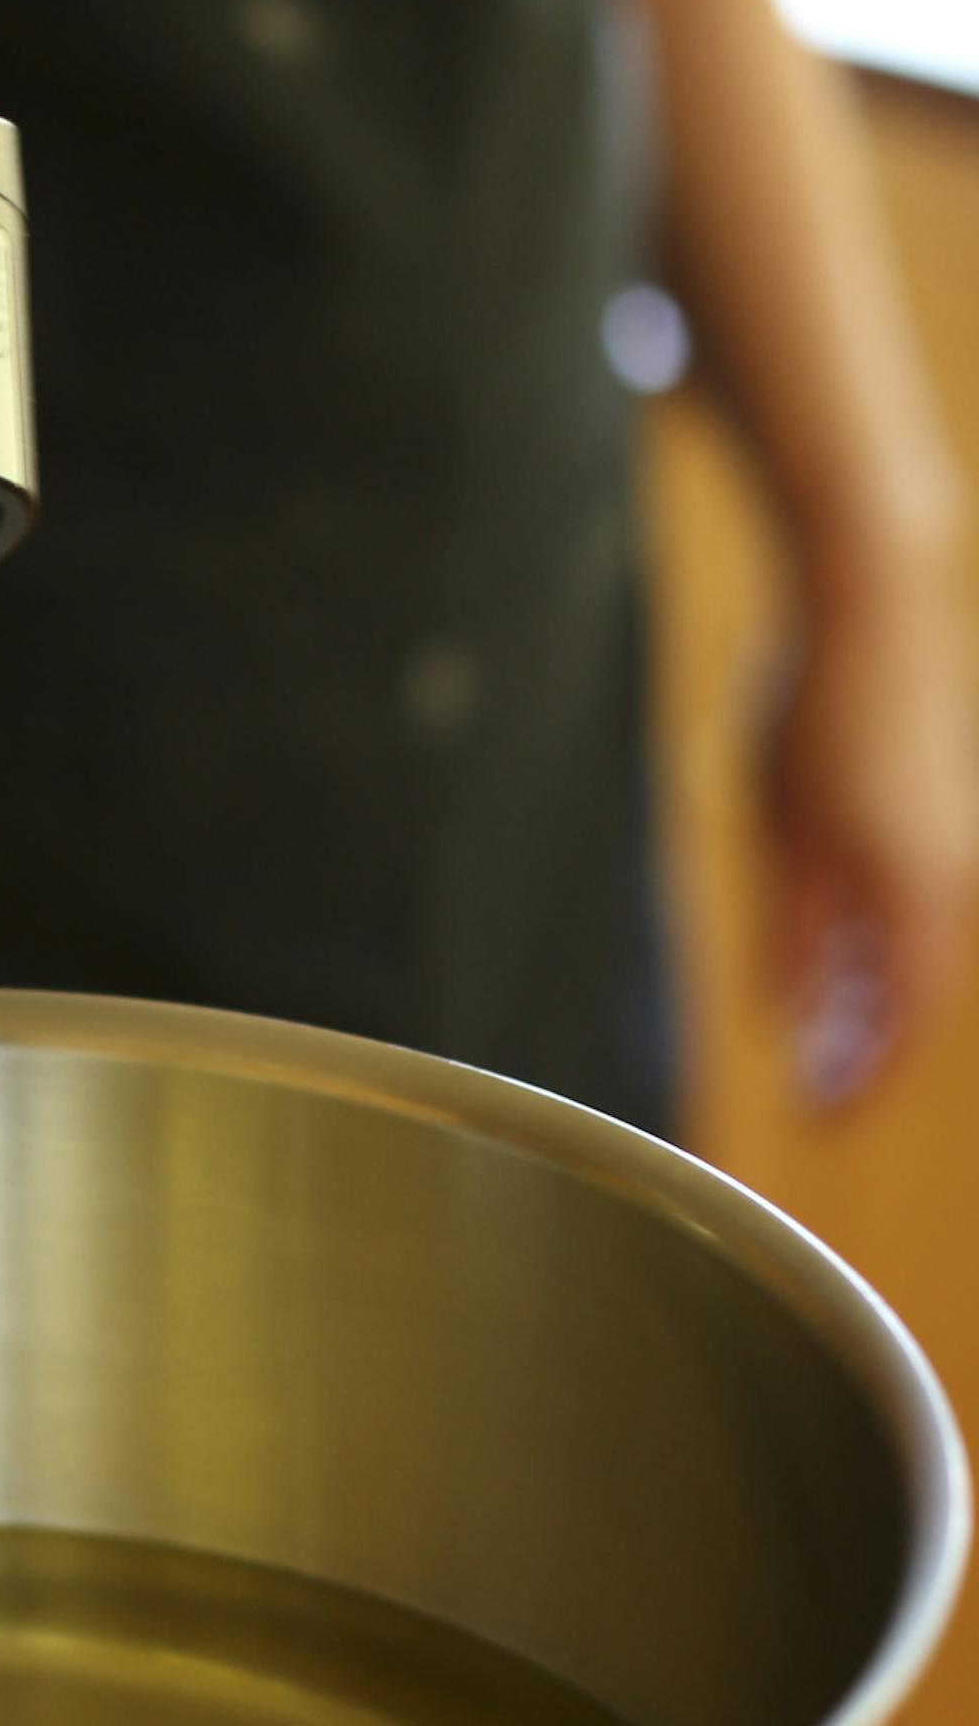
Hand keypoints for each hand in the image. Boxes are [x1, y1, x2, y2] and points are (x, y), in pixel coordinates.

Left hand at [757, 534, 978, 1107]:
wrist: (868, 602)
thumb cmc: (815, 710)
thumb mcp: (781, 833)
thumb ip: (787, 929)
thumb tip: (788, 1013)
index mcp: (911, 889)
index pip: (900, 1020)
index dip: (862, 1080)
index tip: (819, 1123)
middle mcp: (944, 872)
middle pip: (910, 993)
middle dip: (861, 1050)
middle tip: (810, 1096)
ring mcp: (945, 838)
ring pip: (909, 948)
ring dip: (864, 999)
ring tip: (812, 1039)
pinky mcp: (932, 806)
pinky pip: (907, 902)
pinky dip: (870, 943)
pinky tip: (825, 957)